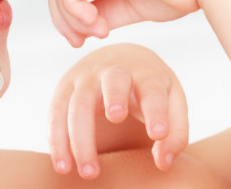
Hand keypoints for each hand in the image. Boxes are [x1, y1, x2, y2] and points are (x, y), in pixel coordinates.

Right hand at [48, 43, 188, 178]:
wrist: (119, 58)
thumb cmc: (150, 88)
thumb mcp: (171, 101)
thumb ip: (174, 132)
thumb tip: (164, 163)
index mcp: (145, 73)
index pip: (152, 89)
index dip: (156, 111)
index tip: (158, 134)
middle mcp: (114, 70)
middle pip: (113, 82)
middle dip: (114, 99)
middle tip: (117, 119)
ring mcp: (85, 78)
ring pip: (79, 103)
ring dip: (81, 138)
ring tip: (90, 173)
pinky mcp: (64, 88)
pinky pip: (56, 113)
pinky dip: (57, 141)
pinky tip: (63, 167)